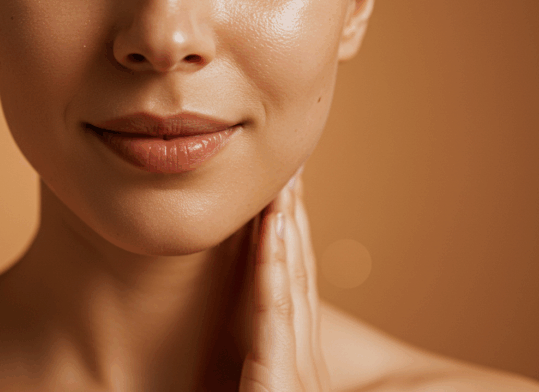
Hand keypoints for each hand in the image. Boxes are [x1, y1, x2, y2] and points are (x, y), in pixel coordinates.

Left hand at [238, 169, 330, 391]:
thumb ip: (247, 372)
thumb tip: (231, 348)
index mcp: (298, 366)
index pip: (296, 290)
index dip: (292, 239)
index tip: (284, 198)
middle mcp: (306, 362)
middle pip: (300, 274)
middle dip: (295, 220)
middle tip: (291, 168)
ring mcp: (299, 371)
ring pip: (293, 281)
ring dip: (287, 226)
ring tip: (283, 180)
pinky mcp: (280, 381)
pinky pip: (275, 311)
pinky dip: (272, 264)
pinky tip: (270, 225)